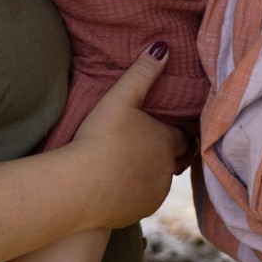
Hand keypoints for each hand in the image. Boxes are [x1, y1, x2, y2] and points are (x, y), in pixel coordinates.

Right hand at [66, 44, 183, 229]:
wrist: (80, 187)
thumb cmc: (100, 137)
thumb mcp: (120, 98)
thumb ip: (142, 72)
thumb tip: (164, 47)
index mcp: (167, 141)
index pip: (182, 138)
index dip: (173, 133)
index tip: (164, 131)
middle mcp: (168, 170)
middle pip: (170, 161)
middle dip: (159, 155)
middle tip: (139, 148)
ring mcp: (154, 195)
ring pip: (157, 183)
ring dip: (146, 176)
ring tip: (124, 168)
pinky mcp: (137, 213)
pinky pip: (139, 201)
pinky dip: (131, 194)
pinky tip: (114, 188)